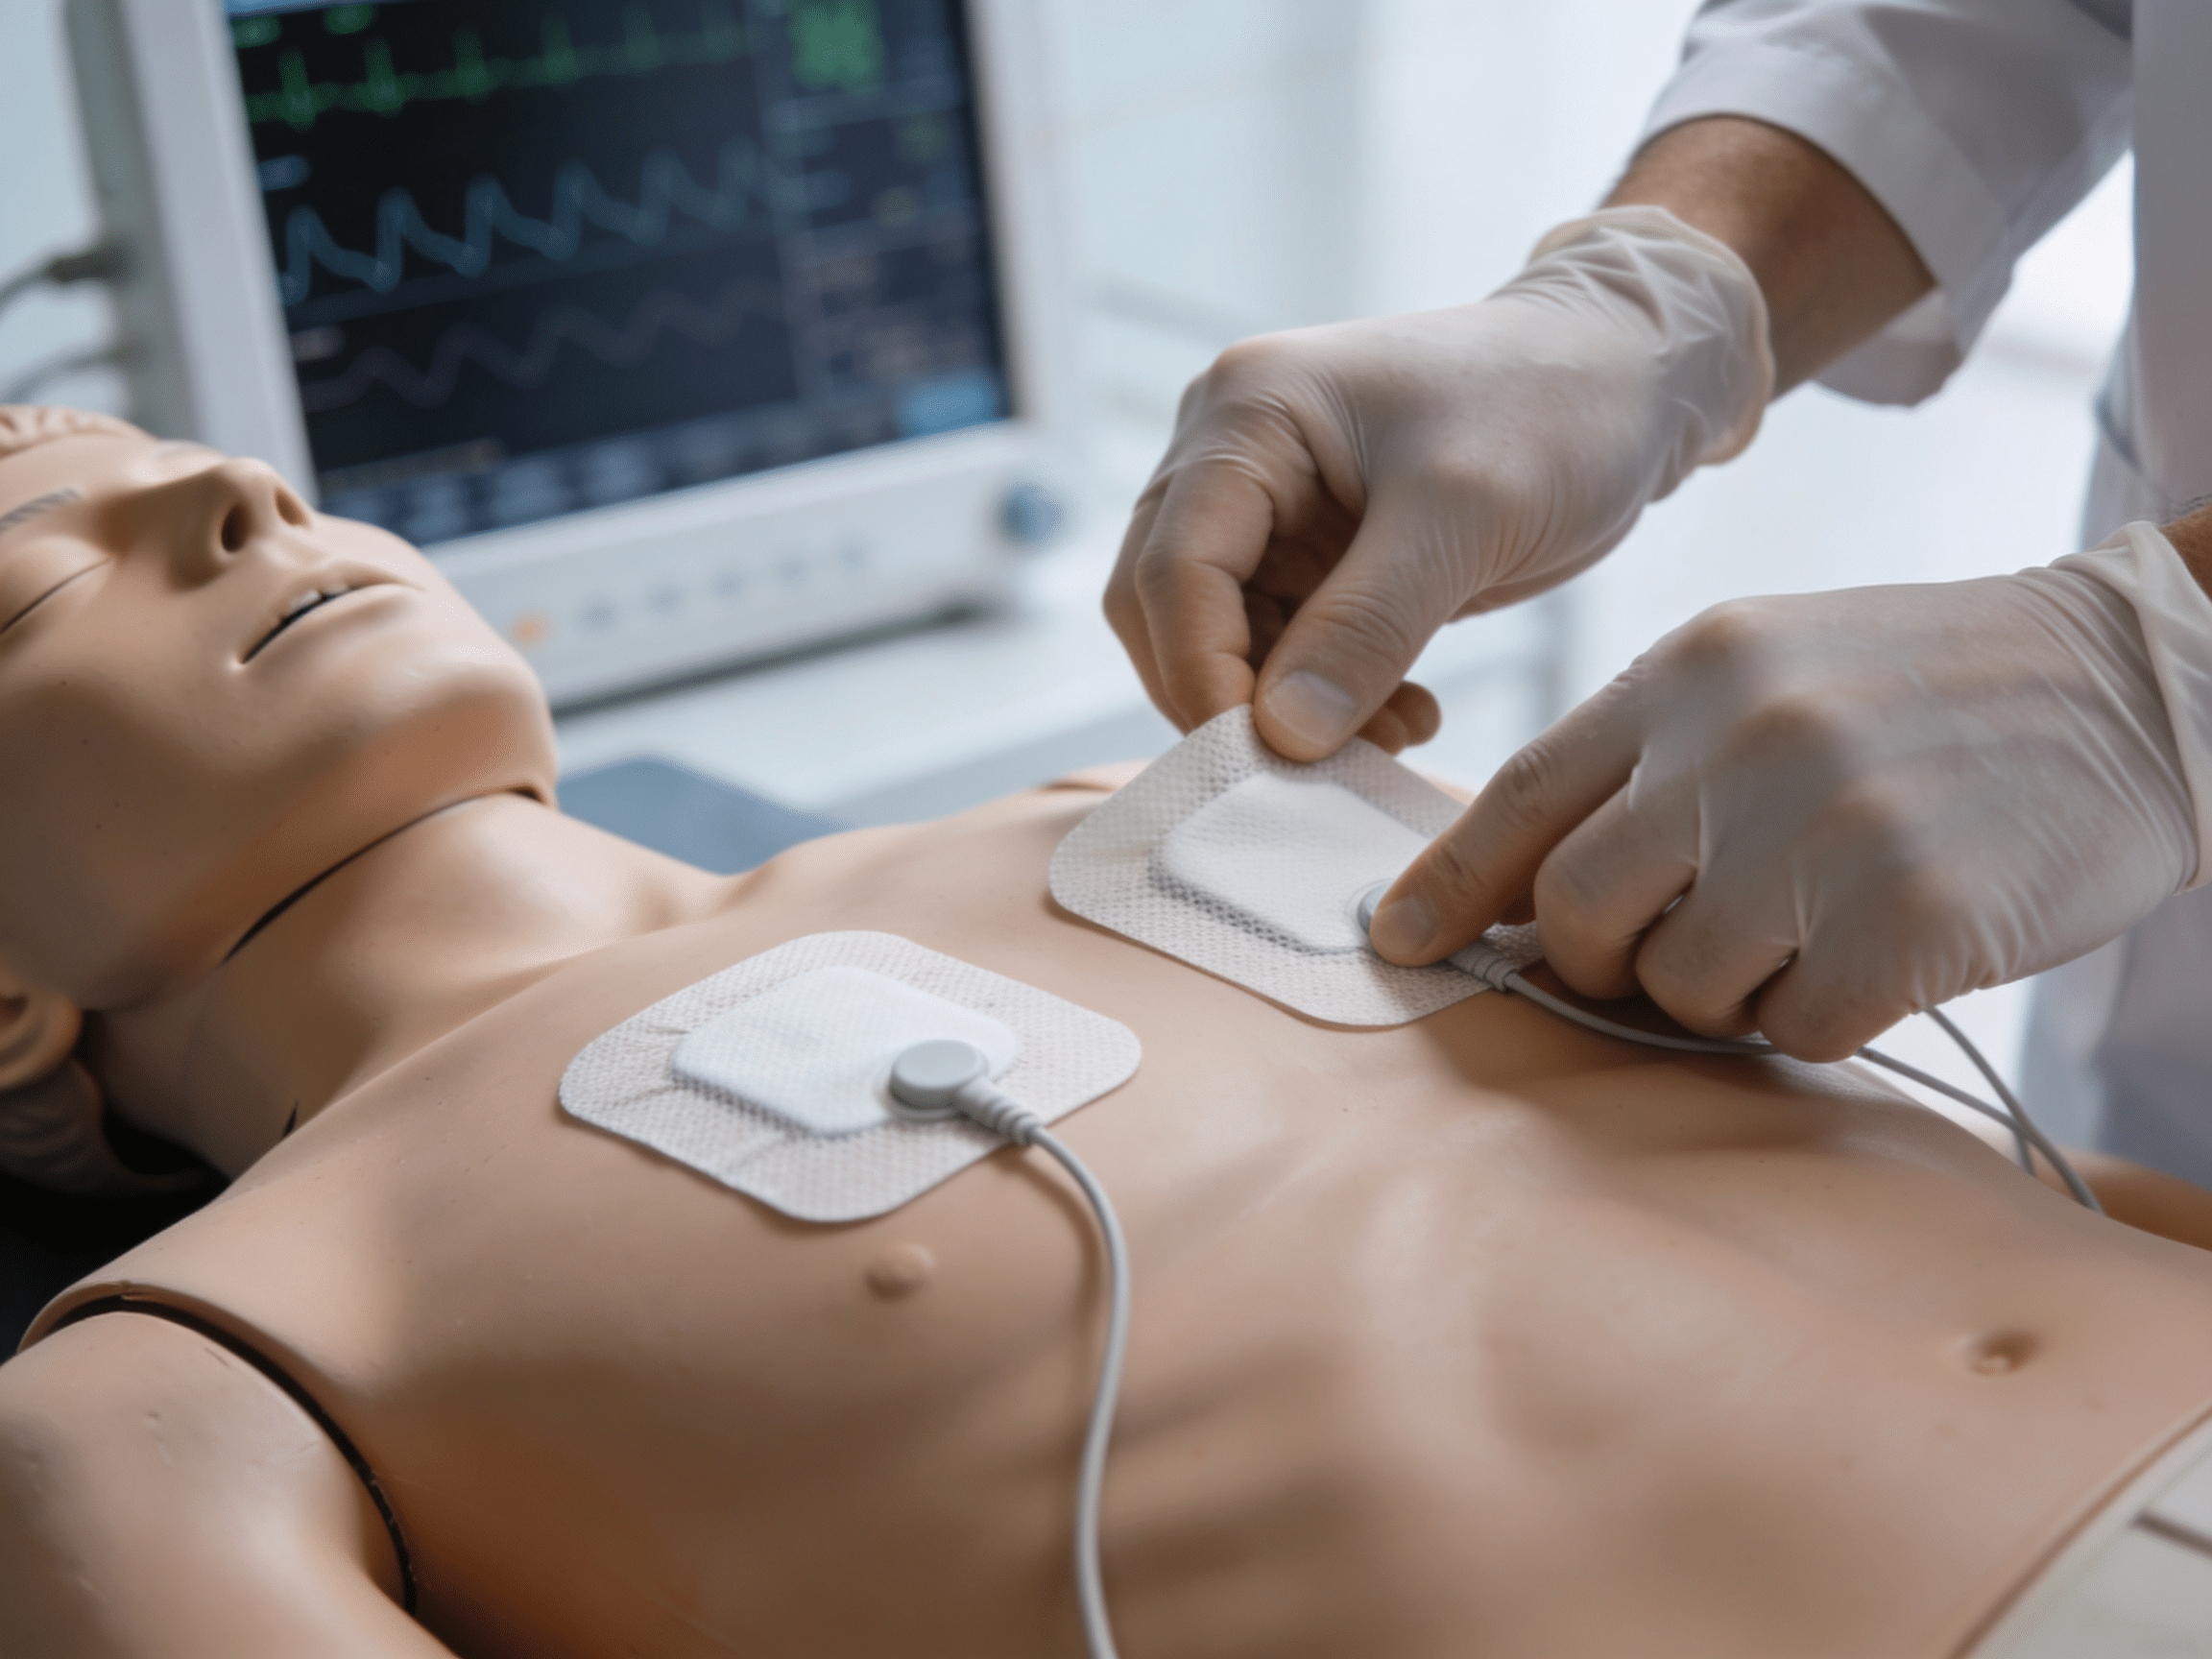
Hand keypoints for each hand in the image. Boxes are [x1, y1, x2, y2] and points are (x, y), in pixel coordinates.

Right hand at [1105, 206, 1770, 760]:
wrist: (1628, 376)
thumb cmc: (1556, 406)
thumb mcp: (1466, 515)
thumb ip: (1366, 626)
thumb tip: (1281, 736)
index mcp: (1249, 410)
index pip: (1173, 566)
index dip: (1202, 673)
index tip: (1267, 758)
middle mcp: (1232, 450)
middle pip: (1165, 606)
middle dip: (1232, 698)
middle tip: (1319, 764)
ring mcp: (1266, 503)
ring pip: (1217, 639)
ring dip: (1286, 709)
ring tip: (1396, 734)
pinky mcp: (1308, 550)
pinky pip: (1277, 646)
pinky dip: (1323, 697)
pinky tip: (1404, 711)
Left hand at [1369, 529, 2211, 1059]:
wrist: (2131, 683)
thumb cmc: (1922, 693)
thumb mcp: (1764, 674)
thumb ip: (1644, 763)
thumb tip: (1522, 893)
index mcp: (1689, 673)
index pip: (1521, 797)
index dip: (1447, 885)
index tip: (1399, 943)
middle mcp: (1741, 743)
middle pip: (1579, 912)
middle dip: (1596, 962)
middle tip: (1662, 953)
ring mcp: (1827, 829)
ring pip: (1682, 986)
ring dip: (1722, 991)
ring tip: (1803, 930)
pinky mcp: (1911, 917)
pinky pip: (1795, 1029)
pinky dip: (1817, 1016)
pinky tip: (1876, 953)